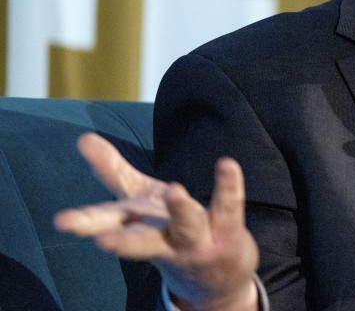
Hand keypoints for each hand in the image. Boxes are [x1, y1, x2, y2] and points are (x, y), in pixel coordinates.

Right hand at [54, 133, 258, 310]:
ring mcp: (197, 238)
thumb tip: (83, 138)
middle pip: (138, 240)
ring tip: (173, 189)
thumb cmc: (171, 234)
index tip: (62, 222)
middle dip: (120, 241)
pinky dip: (228, 186)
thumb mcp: (140, 203)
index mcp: (138, 228)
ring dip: (179, 209)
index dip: (86, 220)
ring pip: (186, 224)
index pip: (109, 221)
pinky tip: (227, 164)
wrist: (218, 279)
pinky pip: (228, 206)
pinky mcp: (227, 231)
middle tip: (101, 240)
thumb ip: (113, 172)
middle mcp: (163, 238)